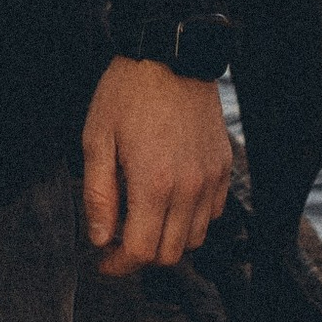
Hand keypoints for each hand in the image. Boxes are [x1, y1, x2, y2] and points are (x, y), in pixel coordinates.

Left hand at [80, 59, 233, 275]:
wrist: (170, 57)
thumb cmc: (129, 93)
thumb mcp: (97, 138)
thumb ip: (98, 194)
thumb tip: (100, 238)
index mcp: (154, 185)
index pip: (141, 252)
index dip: (118, 265)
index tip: (103, 260)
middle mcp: (189, 190)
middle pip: (169, 254)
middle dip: (140, 256)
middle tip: (118, 238)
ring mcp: (210, 181)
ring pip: (194, 239)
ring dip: (166, 239)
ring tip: (142, 217)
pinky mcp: (224, 169)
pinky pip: (213, 214)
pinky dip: (191, 219)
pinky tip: (169, 199)